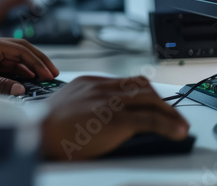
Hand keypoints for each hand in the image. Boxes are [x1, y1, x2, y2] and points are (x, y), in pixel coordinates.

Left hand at [0, 36, 58, 95]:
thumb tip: (20, 88)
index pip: (20, 49)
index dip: (36, 61)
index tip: (48, 73)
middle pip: (23, 50)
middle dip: (39, 61)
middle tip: (53, 74)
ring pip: (20, 58)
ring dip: (34, 67)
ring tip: (47, 78)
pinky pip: (13, 66)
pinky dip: (24, 72)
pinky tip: (32, 80)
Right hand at [40, 75, 189, 160]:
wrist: (36, 135)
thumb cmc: (47, 129)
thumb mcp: (67, 106)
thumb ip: (86, 103)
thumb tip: (102, 117)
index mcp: (90, 82)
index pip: (127, 81)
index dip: (146, 93)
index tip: (155, 102)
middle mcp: (102, 87)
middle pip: (143, 87)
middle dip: (162, 102)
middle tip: (173, 115)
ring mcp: (109, 101)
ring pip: (150, 100)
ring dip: (170, 112)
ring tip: (180, 125)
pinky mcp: (115, 119)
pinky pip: (150, 119)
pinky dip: (169, 125)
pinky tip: (178, 132)